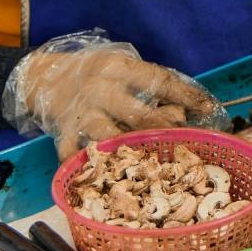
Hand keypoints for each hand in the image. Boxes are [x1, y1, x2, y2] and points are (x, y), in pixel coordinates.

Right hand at [6, 35, 219, 158]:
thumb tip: (183, 113)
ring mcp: (80, 113)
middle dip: (164, 131)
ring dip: (130, 153)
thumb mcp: (121, 68)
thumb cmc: (96, 74)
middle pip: (137, 113)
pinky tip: (100, 182)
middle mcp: (100, 89)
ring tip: (152, 169)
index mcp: (119, 68)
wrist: (43, 76)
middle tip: (187, 144)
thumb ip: (147, 87)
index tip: (208, 109)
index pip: (159, 80)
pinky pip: (72, 155)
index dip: (185, 95)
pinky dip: (84, 170)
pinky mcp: (61, 133)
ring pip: (108, 137)